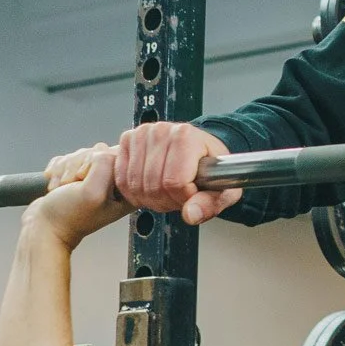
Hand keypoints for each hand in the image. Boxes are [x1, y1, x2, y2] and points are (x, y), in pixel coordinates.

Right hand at [26, 144, 132, 251]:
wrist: (43, 228)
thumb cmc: (68, 216)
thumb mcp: (93, 191)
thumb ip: (105, 165)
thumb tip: (101, 151)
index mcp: (126, 190)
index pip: (118, 155)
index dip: (97, 162)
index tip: (87, 180)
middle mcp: (112, 184)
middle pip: (98, 151)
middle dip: (78, 166)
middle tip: (73, 187)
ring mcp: (94, 179)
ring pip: (81, 153)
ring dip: (65, 170)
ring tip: (63, 190)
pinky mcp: (76, 176)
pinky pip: (67, 158)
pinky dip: (57, 170)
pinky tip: (57, 187)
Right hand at [115, 123, 241, 225]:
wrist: (200, 149)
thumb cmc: (210, 167)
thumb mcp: (222, 189)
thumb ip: (209, 204)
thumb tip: (190, 214)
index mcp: (186, 136)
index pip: (175, 182)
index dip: (183, 198)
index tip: (192, 194)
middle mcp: (161, 131)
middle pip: (153, 185)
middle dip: (166, 201)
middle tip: (179, 195)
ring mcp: (141, 134)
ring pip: (135, 185)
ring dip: (150, 198)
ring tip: (166, 191)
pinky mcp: (127, 140)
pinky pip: (122, 180)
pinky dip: (135, 192)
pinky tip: (150, 188)